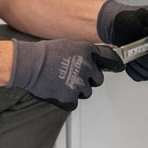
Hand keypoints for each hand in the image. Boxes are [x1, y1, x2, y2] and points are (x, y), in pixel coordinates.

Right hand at [7, 38, 123, 109]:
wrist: (29, 64)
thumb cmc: (44, 53)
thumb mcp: (69, 45)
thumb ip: (84, 53)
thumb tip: (92, 60)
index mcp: (87, 51)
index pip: (109, 59)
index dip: (113, 64)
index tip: (119, 67)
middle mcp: (87, 66)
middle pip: (98, 79)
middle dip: (89, 80)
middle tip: (75, 76)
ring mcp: (79, 83)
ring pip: (86, 92)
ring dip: (77, 90)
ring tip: (62, 82)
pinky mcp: (70, 97)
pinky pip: (74, 102)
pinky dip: (66, 99)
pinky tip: (57, 89)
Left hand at [97, 0, 147, 81]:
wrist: (113, 25)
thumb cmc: (128, 17)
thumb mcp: (145, 14)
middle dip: (147, 58)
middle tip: (137, 47)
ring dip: (138, 63)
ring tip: (131, 50)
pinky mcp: (142, 68)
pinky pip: (140, 76)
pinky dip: (132, 69)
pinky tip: (129, 57)